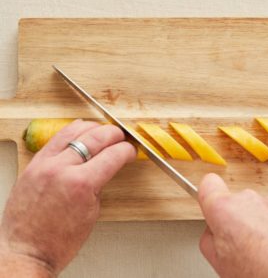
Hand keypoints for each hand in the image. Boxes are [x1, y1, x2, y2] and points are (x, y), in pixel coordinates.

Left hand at [0, 119, 135, 276]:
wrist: (25, 250)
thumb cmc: (57, 240)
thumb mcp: (91, 213)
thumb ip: (99, 184)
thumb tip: (105, 166)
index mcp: (81, 184)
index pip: (113, 155)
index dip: (127, 150)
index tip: (131, 150)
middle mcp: (62, 169)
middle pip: (97, 137)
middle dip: (115, 134)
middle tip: (121, 137)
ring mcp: (45, 164)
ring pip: (75, 130)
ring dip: (94, 128)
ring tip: (102, 131)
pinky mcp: (33, 163)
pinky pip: (56, 138)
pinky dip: (72, 131)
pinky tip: (80, 131)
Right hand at [198, 173, 267, 277]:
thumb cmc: (260, 271)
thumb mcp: (217, 260)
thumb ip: (208, 236)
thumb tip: (213, 231)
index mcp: (223, 208)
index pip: (208, 183)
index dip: (207, 194)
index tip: (209, 205)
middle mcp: (247, 199)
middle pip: (233, 200)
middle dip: (234, 217)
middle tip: (239, 242)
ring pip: (255, 208)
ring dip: (256, 222)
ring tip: (262, 249)